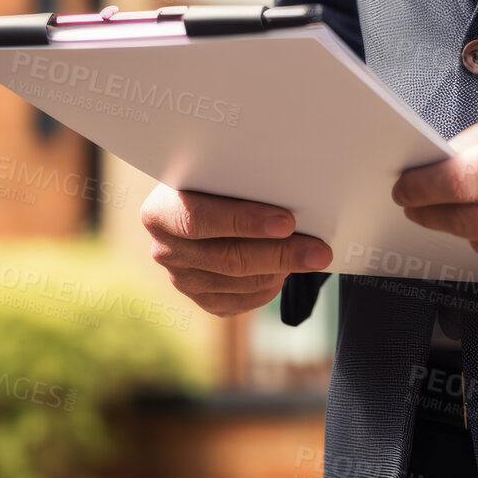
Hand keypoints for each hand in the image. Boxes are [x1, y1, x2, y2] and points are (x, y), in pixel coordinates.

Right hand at [141, 184, 333, 315]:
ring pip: (240, 283)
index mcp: (159, 212)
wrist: (201, 205)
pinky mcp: (201, 300)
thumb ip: (240, 184)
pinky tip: (285, 271)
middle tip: (318, 250)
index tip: (286, 221)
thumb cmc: (216, 184)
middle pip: (227, 258)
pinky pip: (241, 302)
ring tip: (309, 255)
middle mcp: (164, 249)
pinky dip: (269, 287)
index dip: (243, 221)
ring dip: (280, 269)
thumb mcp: (219, 176)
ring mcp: (181, 279)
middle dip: (279, 253)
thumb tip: (291, 193)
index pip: (198, 219)